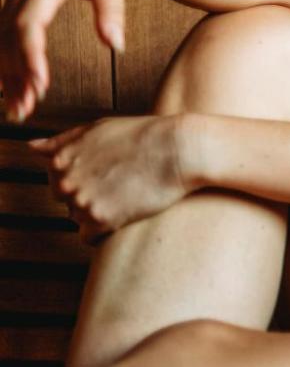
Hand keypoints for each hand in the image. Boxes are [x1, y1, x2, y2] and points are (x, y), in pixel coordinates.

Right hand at [1, 0, 127, 120]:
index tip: (40, 84)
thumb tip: (116, 46)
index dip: (31, 55)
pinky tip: (9, 84)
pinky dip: (6, 57)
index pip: (29, 22)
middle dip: (15, 74)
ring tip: (17, 106)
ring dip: (6, 71)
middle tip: (25, 109)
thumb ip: (112, 8)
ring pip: (2, 36)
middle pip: (10, 35)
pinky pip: (4, 30)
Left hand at [30, 114, 191, 237]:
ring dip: (97, 212)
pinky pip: (89, 238)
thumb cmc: (142, 134)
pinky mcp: (102, 220)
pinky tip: (123, 215)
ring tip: (124, 197)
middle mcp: (65, 181)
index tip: (104, 173)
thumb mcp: (96, 128)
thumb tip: (33, 147)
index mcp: (59, 159)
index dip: (81, 177)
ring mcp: (82, 201)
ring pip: (78, 218)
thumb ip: (61, 141)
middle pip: (66, 200)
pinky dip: (103, 231)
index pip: (55, 180)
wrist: (179, 149)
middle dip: (87, 195)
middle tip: (117, 185)